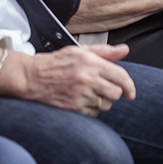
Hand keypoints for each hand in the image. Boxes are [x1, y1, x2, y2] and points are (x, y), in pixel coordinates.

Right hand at [20, 44, 136, 116]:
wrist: (32, 77)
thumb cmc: (56, 63)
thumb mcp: (80, 51)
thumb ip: (104, 51)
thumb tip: (124, 49)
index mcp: (90, 62)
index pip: (120, 76)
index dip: (129, 86)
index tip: (130, 92)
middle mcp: (86, 78)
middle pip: (116, 93)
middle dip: (114, 93)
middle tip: (105, 90)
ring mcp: (80, 94)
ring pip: (106, 105)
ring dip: (103, 102)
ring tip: (90, 94)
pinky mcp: (73, 108)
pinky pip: (94, 114)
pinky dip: (91, 110)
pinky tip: (82, 101)